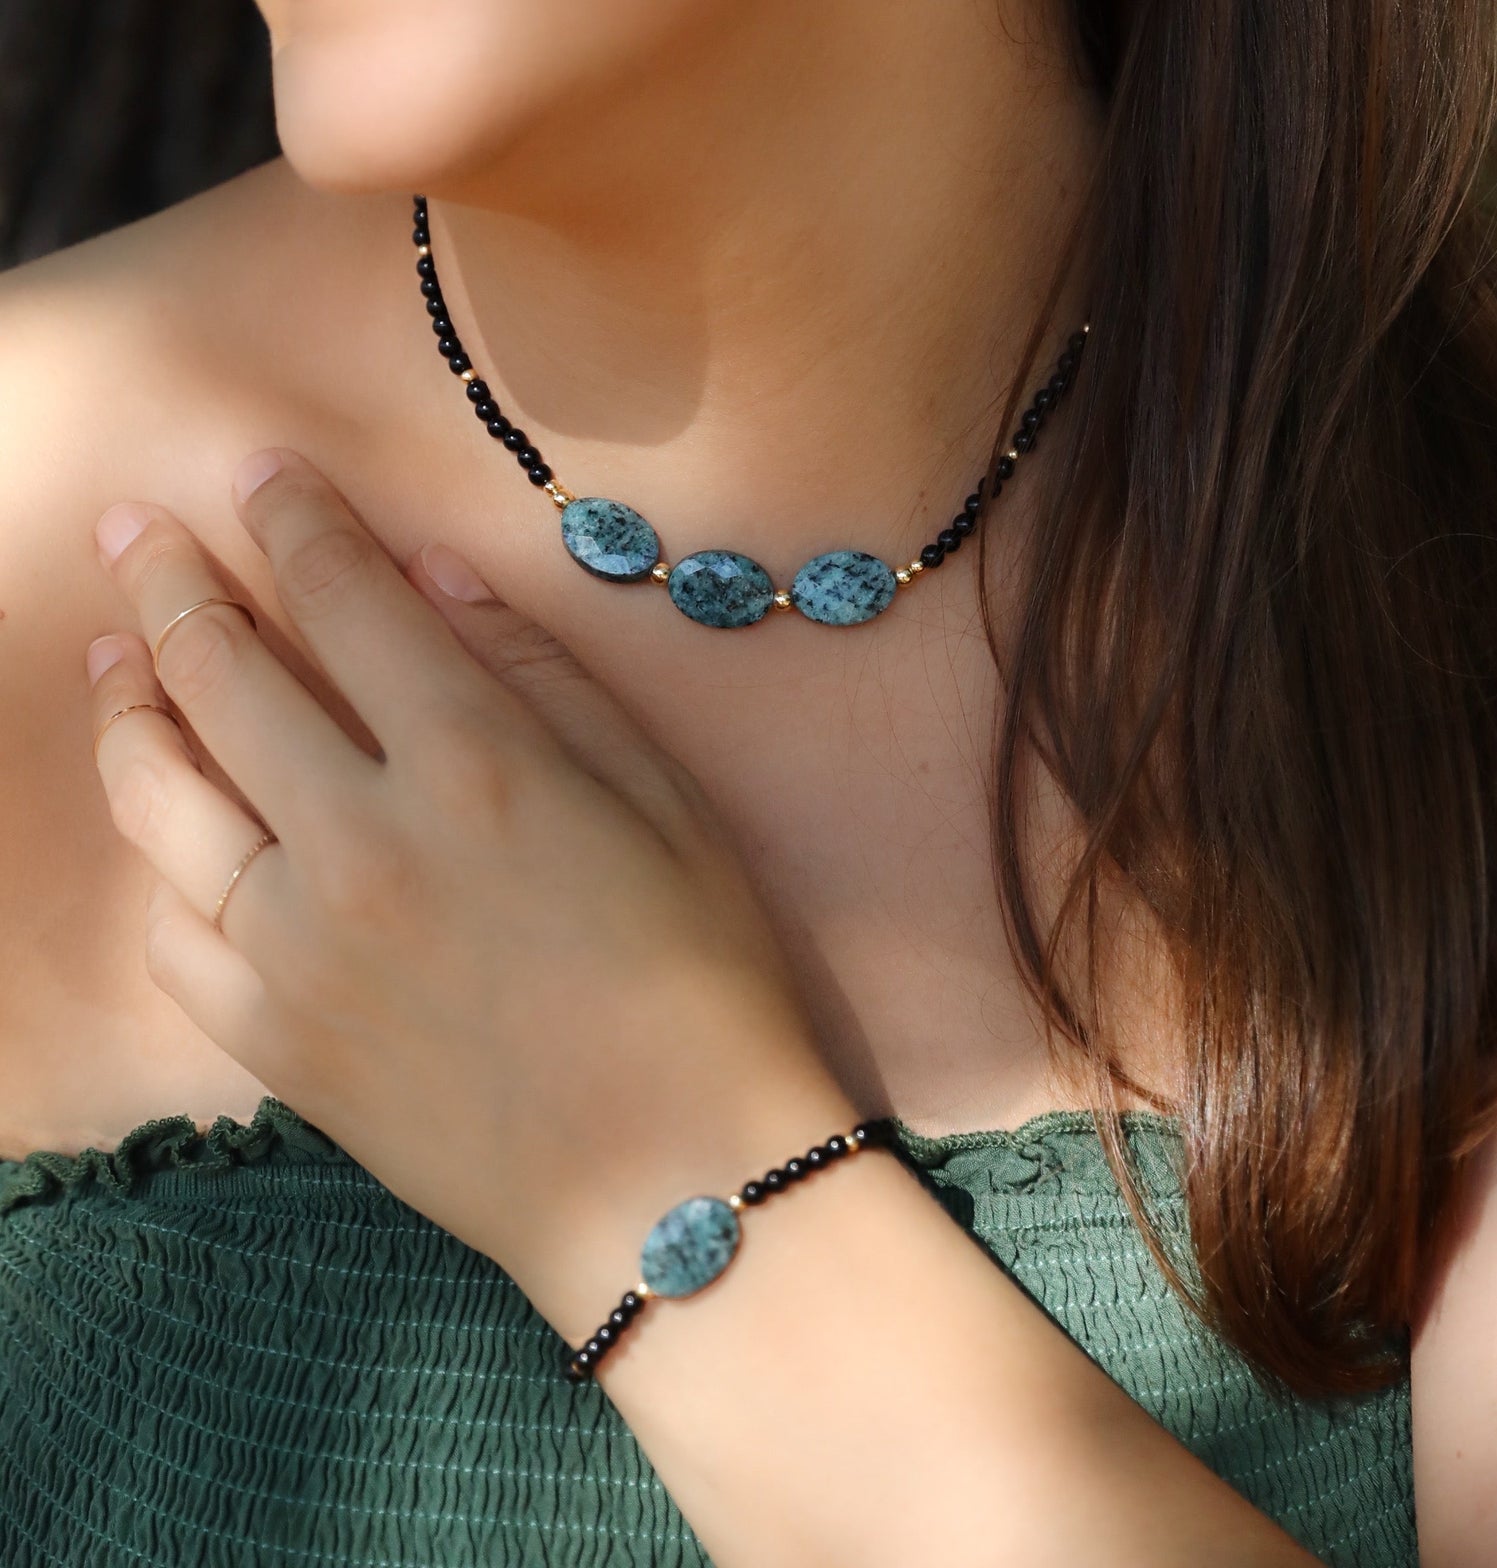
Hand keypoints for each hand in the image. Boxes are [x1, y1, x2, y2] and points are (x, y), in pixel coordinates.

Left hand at [84, 446, 856, 1337]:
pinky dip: (159, 862)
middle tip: (133, 527)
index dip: (294, 519)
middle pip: (223, 673)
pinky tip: (168, 828)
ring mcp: (300, 947)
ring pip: (159, 795)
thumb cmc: (706, 983)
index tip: (257, 469)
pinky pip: (172, 932)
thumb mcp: (665, 803)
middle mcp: (361, 840)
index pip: (346, 599)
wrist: (675, 1185)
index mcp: (476, 765)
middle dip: (170, 579)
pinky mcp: (276, 1041)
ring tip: (115, 656)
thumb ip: (542, 675)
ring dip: (127, 704)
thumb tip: (432, 575)